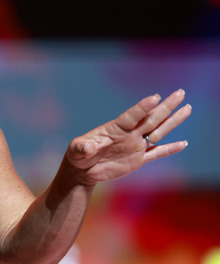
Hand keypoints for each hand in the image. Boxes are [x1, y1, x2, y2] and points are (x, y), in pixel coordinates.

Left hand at [65, 89, 190, 185]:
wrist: (83, 170)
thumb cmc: (78, 155)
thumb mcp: (76, 150)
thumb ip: (82, 147)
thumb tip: (87, 147)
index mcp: (115, 128)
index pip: (132, 116)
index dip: (142, 107)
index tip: (155, 97)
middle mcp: (128, 134)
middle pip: (151, 118)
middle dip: (166, 107)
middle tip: (180, 93)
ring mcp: (135, 145)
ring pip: (158, 132)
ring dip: (173, 121)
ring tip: (187, 108)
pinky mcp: (138, 159)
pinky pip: (157, 153)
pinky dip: (170, 149)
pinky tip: (183, 144)